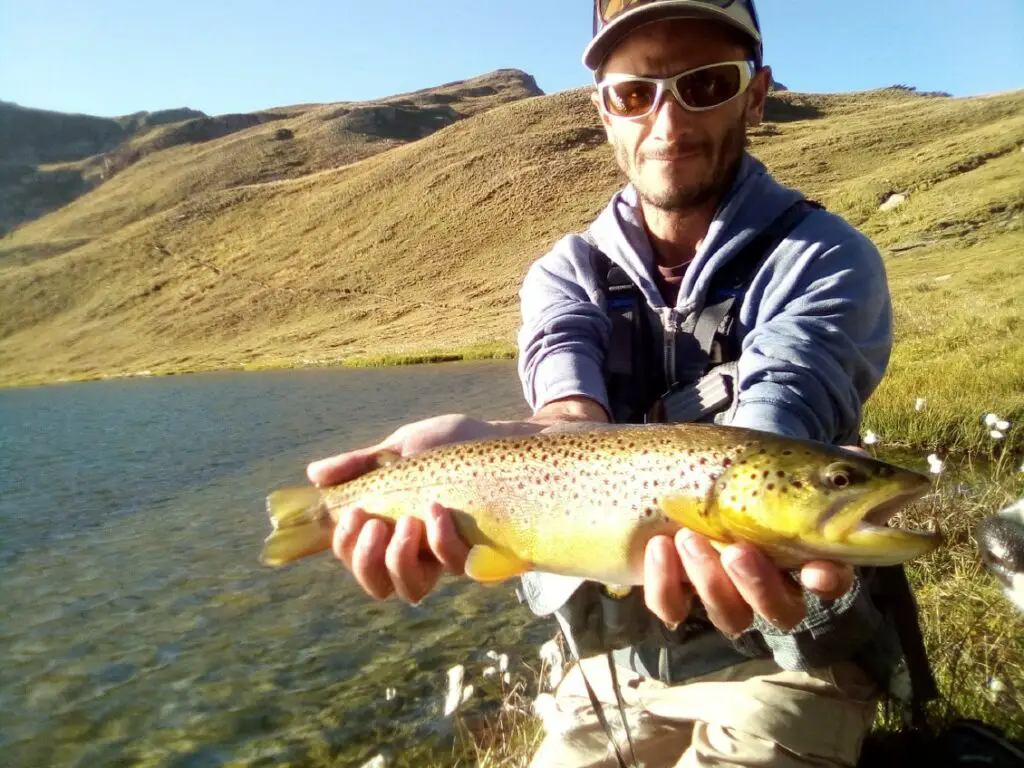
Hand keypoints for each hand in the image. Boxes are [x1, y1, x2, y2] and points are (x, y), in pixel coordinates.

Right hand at [307, 414, 501, 603]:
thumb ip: (360, 465)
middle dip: (366, 560)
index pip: (356, 558)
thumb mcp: (400, 448)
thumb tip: (313, 476)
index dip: (345, 549)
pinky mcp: (479, 555)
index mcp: (390, 529)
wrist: (500, 436)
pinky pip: (453, 565)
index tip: (348, 514)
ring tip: (407, 521)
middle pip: (379, 585)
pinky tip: (438, 510)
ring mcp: (447, 556)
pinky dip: (439, 541)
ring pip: (412, 589)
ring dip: (399, 559)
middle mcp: (416, 552)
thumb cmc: (450, 445)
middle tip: (373, 523)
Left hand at [642, 443, 863, 633]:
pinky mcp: (676, 593)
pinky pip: (673, 607)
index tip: (817, 570)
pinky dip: (665, 581)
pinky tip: (660, 546)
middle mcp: (765, 582)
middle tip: (736, 550)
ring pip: (730, 616)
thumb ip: (816, 466)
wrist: (672, 472)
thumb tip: (859, 456)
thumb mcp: (771, 463)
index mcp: (798, 551)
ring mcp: (720, 592)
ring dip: (710, 581)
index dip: (828, 581)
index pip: (829, 579)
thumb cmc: (733, 472)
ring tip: (687, 537)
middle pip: (782, 612)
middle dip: (760, 587)